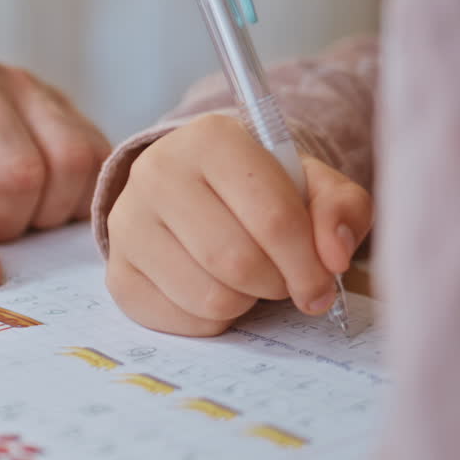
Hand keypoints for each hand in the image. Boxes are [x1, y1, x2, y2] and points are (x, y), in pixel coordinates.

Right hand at [105, 114, 371, 335]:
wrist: (198, 189)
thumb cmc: (261, 187)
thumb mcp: (313, 184)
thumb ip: (341, 210)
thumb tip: (335, 257)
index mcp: (211, 138)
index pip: (272, 217)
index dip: (308, 264)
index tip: (323, 283)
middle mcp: (158, 172)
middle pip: (237, 261)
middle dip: (277, 284)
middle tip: (286, 281)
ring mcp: (128, 223)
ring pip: (208, 296)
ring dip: (245, 302)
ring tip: (249, 280)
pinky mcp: (118, 271)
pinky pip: (179, 320)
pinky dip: (212, 319)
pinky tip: (217, 290)